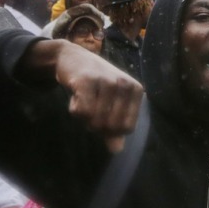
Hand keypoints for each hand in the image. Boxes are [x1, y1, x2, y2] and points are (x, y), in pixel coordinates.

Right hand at [22, 40, 143, 152]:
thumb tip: (117, 150)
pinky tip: (75, 94)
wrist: (72, 57)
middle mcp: (125, 85)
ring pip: (94, 121)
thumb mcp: (111, 103)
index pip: (126, 128)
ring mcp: (107, 81)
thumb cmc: (96, 83)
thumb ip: (115, 127)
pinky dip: (74, 109)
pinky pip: (81, 112)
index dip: (111, 129)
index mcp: (136, 91)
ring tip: (83, 98)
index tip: (103, 114)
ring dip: (83, 117)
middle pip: (110, 127)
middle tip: (90, 106)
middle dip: (95, 124)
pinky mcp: (87, 80)